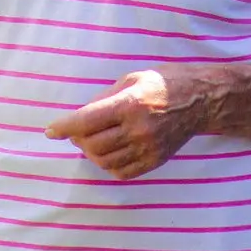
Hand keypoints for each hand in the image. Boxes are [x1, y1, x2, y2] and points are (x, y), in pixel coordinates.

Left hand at [44, 69, 208, 178]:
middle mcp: (139, 129)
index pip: (87, 121)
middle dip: (77, 139)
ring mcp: (148, 148)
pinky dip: (108, 165)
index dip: (64, 127)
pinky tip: (109, 152)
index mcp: (130, 104)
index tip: (50, 131)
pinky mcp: (156, 161)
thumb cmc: (162, 84)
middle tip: (75, 132)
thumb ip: (103, 98)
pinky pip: (122, 172)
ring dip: (91, 153)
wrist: (200, 101)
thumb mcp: (131, 79)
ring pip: (105, 161)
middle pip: (93, 144)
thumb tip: (79, 116)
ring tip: (91, 141)